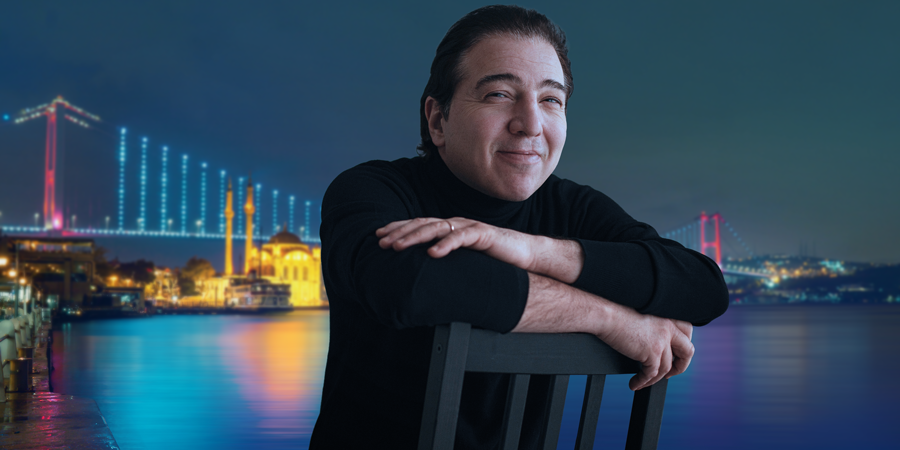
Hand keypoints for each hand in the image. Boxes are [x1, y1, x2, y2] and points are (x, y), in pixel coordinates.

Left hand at [376, 217, 535, 270]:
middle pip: (422, 224)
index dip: (397, 228)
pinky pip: (462, 238)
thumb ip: (443, 257)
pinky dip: (446, 244)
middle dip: (399, 232)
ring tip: (398, 247)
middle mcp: (455, 224)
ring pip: (436, 228)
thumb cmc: (491, 256)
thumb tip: (419, 269)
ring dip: (415, 237)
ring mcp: (468, 227)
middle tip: (381, 242)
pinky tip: (432, 253)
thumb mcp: (461, 257)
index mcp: (448, 228)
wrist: (522, 254)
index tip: (378, 236)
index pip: (418, 224)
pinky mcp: (483, 234)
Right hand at [593, 305, 693, 389]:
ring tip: (644, 381)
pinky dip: (643, 381)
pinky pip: (651, 374)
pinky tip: (635, 383)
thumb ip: (655, 326)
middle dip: (681, 365)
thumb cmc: (617, 312)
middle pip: (687, 351)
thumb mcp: (644, 315)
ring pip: (667, 368)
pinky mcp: (652, 353)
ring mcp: (662, 341)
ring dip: (656, 378)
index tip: (676, 353)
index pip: (687, 331)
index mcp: (668, 316)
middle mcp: (669, 328)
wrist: (607, 315)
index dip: (683, 344)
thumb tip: (653, 342)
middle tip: (671, 373)